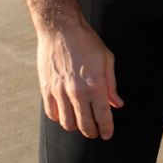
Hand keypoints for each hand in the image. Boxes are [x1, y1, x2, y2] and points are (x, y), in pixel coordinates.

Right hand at [37, 21, 123, 139]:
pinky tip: (66, 113)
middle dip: (92, 132)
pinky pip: (52, 114)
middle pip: (84, 125)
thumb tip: (116, 104)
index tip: (108, 134)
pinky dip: (59, 118)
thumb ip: (111, 85)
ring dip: (76, 126)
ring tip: (81, 122)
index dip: (107, 129)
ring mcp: (60, 92)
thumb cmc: (87, 42)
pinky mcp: (46, 89)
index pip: (102, 116)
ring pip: (67, 123)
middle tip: (96, 131)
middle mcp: (77, 92)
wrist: (61, 29)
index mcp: (95, 84)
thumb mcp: (107, 59)